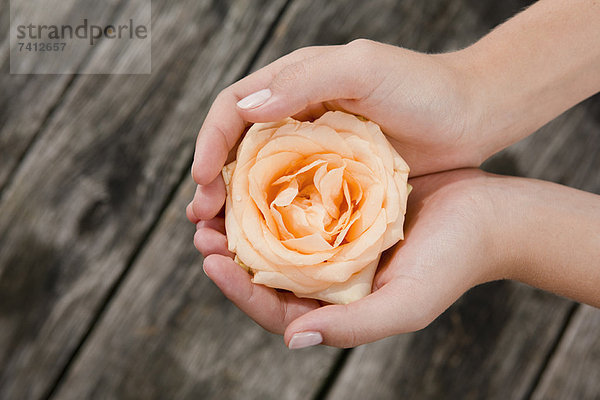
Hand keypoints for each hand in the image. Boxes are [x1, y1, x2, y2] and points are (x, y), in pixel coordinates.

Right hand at [187, 39, 483, 224]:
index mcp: (294, 83)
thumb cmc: (422, 87)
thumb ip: (305, 79)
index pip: (234, 108)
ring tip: (219, 237)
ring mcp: (315, 149)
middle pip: (237, 148)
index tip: (201, 180)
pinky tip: (263, 243)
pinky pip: (292, 199)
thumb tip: (246, 109)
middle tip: (202, 218)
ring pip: (259, 178)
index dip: (209, 141)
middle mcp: (296, 115)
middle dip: (212, 181)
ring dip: (234, 206)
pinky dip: (271, 219)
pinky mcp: (334, 178)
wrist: (472, 116)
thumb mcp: (363, 69)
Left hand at [196, 169, 508, 347]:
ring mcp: (335, 241)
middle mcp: (330, 277)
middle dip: (229, 254)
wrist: (490, 215)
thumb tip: (294, 340)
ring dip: (244, 221)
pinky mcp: (345, 206)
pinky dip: (275, 193)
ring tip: (215, 203)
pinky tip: (256, 175)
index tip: (211, 260)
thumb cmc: (452, 263)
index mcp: (338, 306)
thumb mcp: (406, 304)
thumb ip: (353, 327)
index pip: (275, 308)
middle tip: (201, 229)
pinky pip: (300, 203)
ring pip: (277, 236)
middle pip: (267, 272)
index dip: (239, 290)